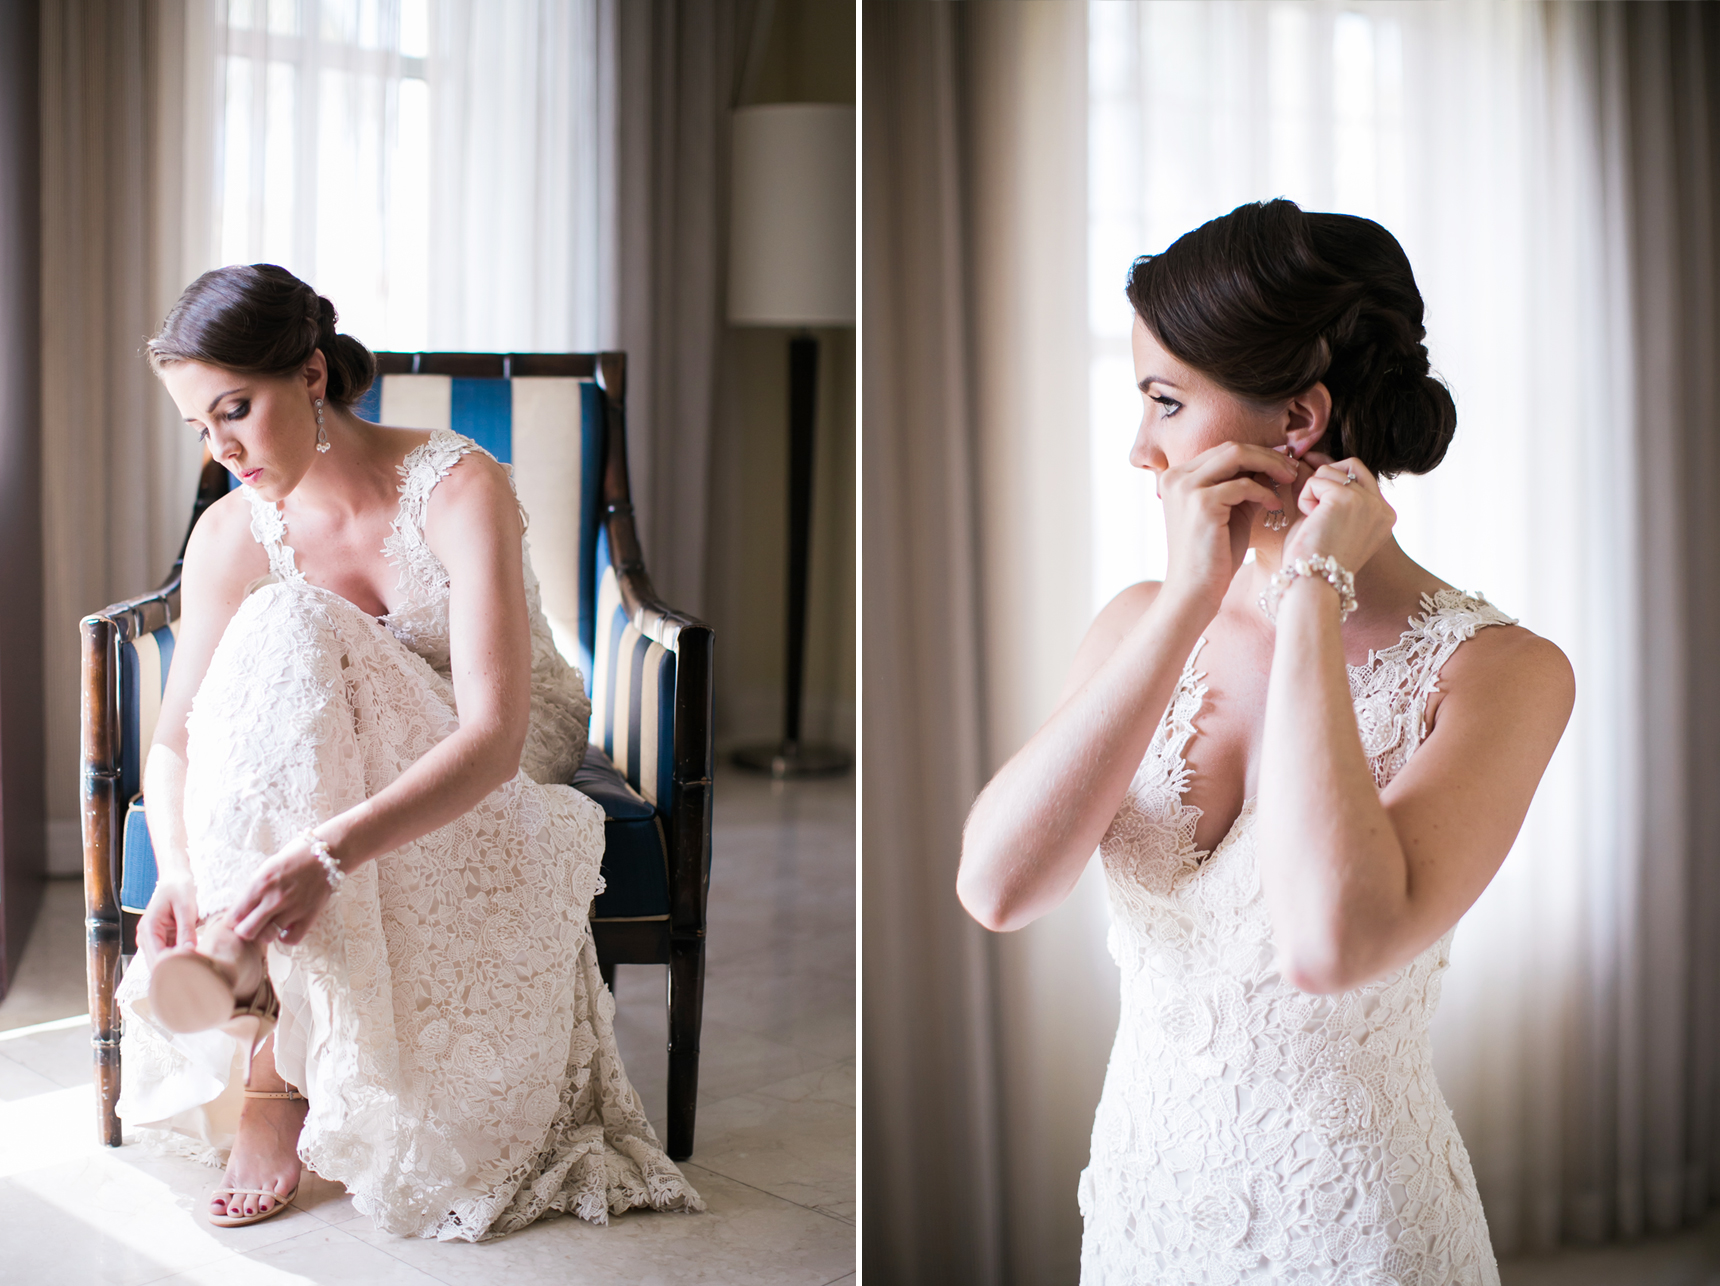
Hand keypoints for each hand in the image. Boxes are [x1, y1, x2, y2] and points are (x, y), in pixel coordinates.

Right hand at [140, 877, 198, 964]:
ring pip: (164, 962)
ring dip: (179, 966)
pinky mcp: (161, 941)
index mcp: (148, 929)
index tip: (194, 969)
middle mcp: (145, 938)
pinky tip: (195, 960)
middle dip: (176, 969)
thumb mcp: (186, 908)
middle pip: (158, 964)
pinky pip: (170, 955)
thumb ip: (186, 931)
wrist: (175, 880)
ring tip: (199, 966)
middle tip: (199, 971)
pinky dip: (181, 959)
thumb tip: (188, 953)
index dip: (174, 966)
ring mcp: (152, 941)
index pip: (158, 957)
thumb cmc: (180, 889)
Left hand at [229, 835, 335, 946]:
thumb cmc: (295, 857)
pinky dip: (286, 937)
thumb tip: (240, 908)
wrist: (327, 854)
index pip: (234, 915)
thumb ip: (254, 888)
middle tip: (250, 924)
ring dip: (265, 933)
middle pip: (246, 931)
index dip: (232, 919)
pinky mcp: (309, 916)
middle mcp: (274, 898)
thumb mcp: (267, 867)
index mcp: (260, 883)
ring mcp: (293, 909)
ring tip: (269, 925)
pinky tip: (286, 927)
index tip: (238, 918)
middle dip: (244, 930)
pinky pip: (291, 939)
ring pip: (266, 937)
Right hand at [1158, 441, 1297, 613]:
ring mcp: (1186, 488)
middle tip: (1292, 468)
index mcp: (1178, 477)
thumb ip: (1245, 486)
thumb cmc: (1213, 556)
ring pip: (1237, 455)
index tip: (1283, 462)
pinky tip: (1274, 505)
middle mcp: (1177, 476)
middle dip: (1267, 454)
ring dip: (1269, 464)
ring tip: (1290, 478)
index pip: (1223, 450)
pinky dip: (1264, 492)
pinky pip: (1243, 485)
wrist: (1194, 591)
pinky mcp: (1201, 503)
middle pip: (1231, 447)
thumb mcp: (1230, 512)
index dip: (1257, 452)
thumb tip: (1274, 464)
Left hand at [1281, 452, 1396, 572]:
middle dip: (1326, 477)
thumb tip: (1318, 458)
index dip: (1337, 477)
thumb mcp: (1335, 522)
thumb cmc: (1316, 559)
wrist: (1313, 583)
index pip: (1362, 477)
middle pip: (1352, 465)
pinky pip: (1316, 480)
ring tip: (1313, 521)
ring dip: (1312, 493)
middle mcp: (1382, 508)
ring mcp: (1368, 502)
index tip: (1317, 482)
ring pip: (1330, 471)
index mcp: (1385, 516)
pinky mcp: (1347, 499)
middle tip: (1313, 504)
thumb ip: (1336, 494)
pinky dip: (1305, 499)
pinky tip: (1309, 521)